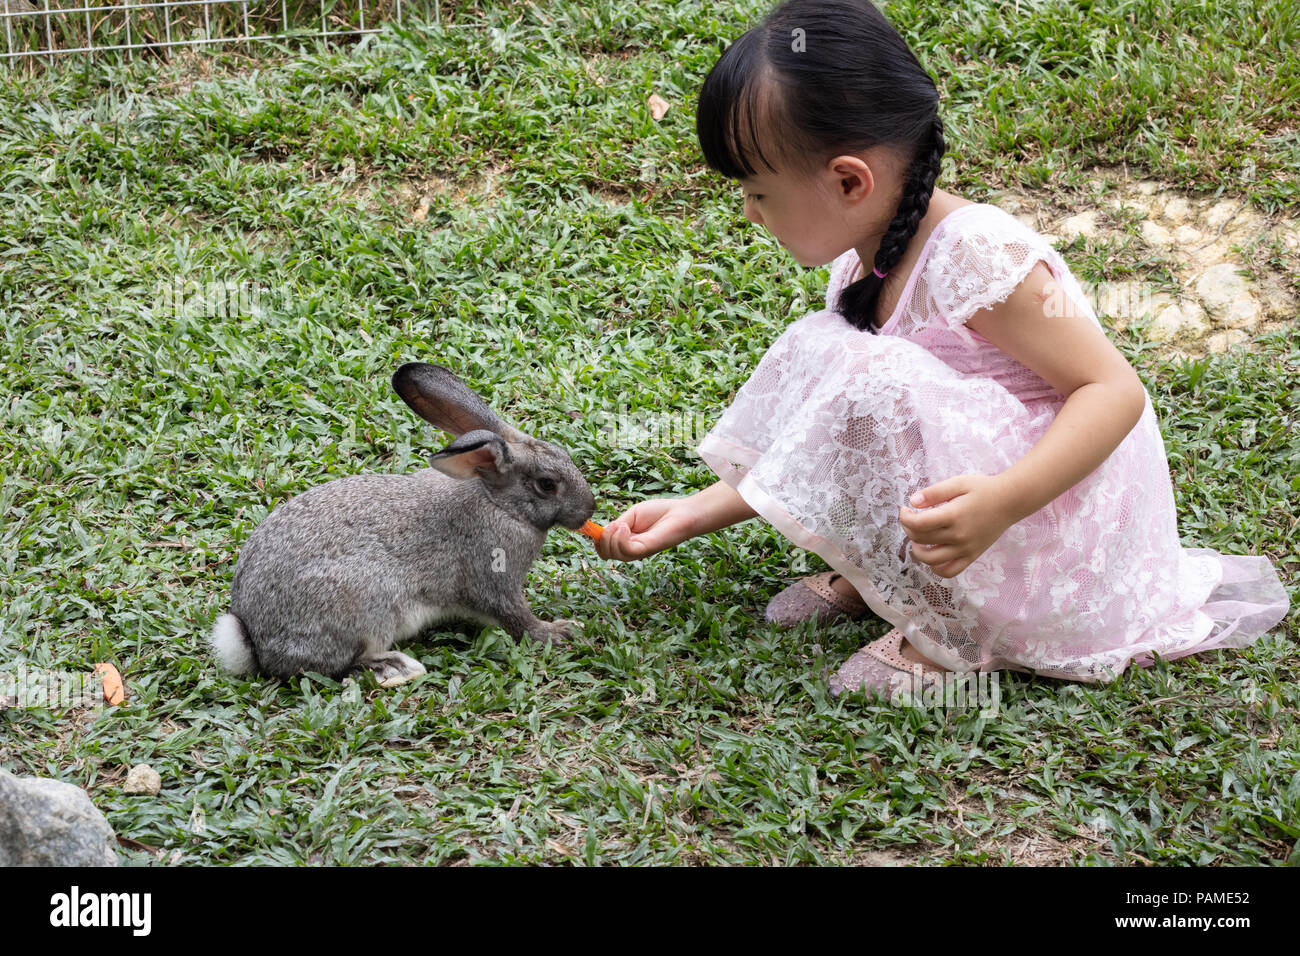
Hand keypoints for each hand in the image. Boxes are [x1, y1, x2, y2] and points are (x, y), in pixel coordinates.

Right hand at [595, 497, 699, 561]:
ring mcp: (637, 552)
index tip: (591, 527)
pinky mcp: (645, 550)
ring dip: (611, 537)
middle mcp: (630, 550)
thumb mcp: (631, 516)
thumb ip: (617, 525)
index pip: (603, 549)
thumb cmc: (659, 513)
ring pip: (612, 553)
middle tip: (614, 524)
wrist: (680, 513)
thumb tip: (601, 531)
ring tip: (622, 524)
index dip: (595, 539)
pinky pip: (625, 550)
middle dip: (602, 538)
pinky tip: (627, 526)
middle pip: (605, 554)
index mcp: (625, 542)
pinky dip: (621, 537)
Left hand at [898, 475, 1016, 577]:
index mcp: (953, 515)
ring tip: (917, 539)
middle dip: (908, 529)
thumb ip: (934, 492)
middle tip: (910, 519)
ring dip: (917, 551)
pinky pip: (950, 571)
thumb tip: (912, 501)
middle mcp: (958, 535)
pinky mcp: (972, 556)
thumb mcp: (958, 483)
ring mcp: (965, 549)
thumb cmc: (983, 489)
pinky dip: (936, 568)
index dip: (905, 518)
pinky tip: (932, 555)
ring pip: (931, 560)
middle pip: (921, 539)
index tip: (905, 510)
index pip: (918, 524)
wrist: (1010, 501)